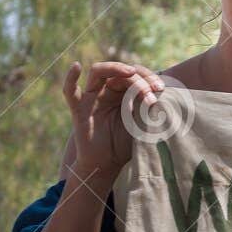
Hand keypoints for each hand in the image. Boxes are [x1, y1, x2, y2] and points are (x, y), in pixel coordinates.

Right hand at [61, 59, 168, 178]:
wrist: (107, 165)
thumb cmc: (125, 144)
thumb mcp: (141, 124)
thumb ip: (145, 107)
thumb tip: (156, 92)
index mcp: (123, 92)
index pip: (135, 74)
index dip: (148, 77)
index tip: (161, 88)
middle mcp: (107, 90)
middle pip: (120, 72)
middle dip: (138, 78)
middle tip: (152, 90)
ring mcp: (92, 97)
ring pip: (98, 71)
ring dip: (115, 68)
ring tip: (130, 72)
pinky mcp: (78, 108)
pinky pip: (70, 91)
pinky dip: (70, 78)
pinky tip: (76, 66)